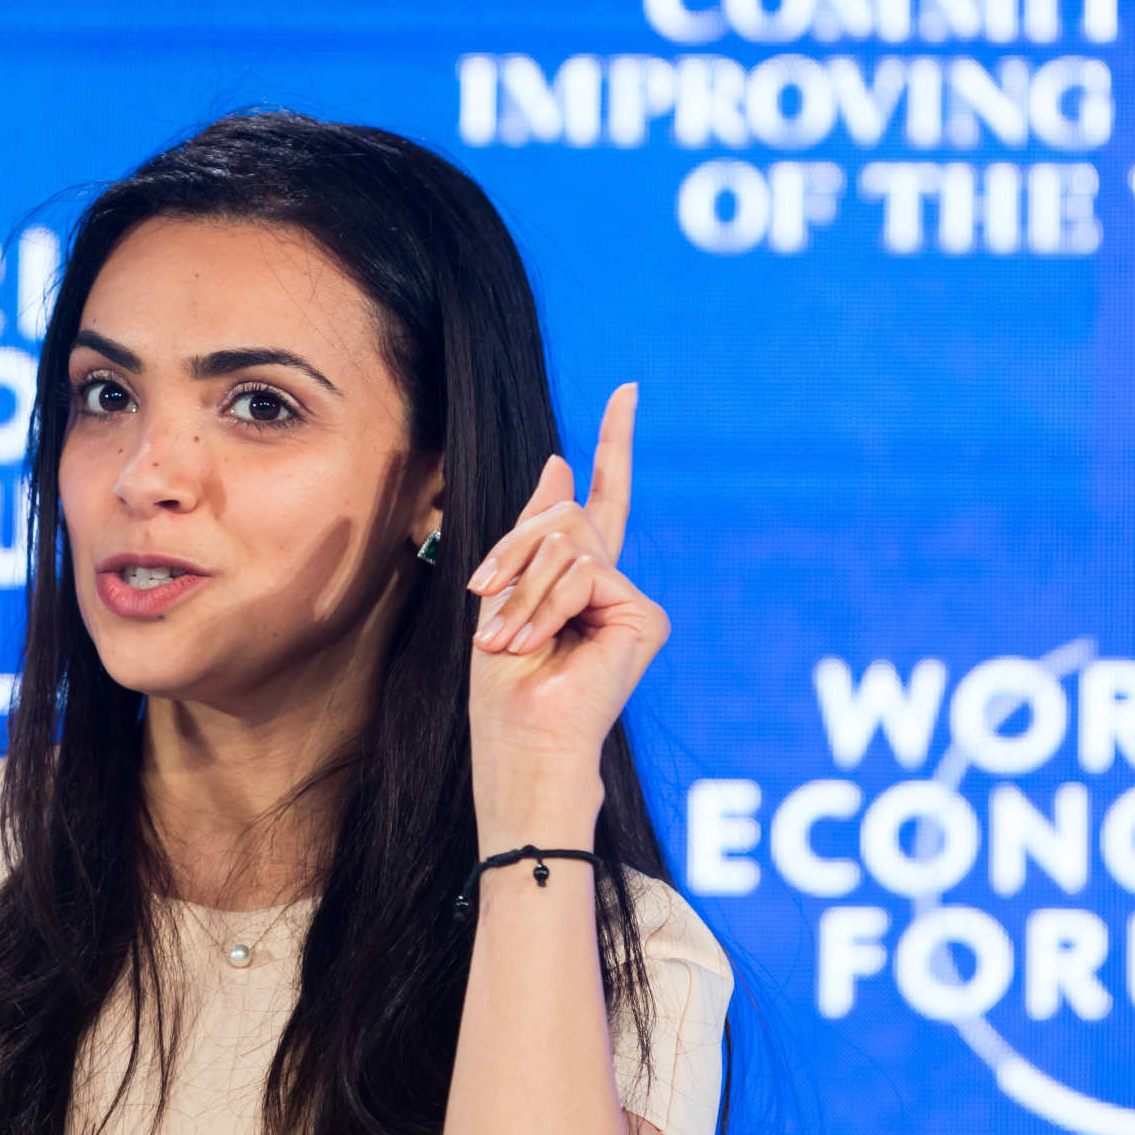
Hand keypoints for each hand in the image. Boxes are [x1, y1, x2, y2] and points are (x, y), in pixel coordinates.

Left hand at [464, 383, 671, 848]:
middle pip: (565, 517)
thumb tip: (560, 463)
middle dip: (514, 552)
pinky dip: (549, 604)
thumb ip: (533, 531)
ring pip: (570, 543)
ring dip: (523, 589)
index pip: (602, 498)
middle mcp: (612, 585)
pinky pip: (586, 573)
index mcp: (579, 578)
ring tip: (510, 640)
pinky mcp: (645, 618)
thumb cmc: (503, 688)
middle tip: (489, 603)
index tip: (626, 390)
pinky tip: (541, 641)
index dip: (612, 444)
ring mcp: (631, 602)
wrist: (523, 743)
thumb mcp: (502, 593)